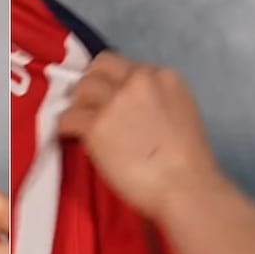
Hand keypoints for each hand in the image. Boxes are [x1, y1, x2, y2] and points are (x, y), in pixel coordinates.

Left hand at [58, 51, 224, 220]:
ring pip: (82, 88)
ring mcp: (116, 101)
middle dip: (93, 84)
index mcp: (164, 77)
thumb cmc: (188, 164)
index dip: (115, 82)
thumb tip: (131, 108)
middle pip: (100, 67)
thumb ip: (156, 101)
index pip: (127, 66)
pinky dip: (66, 127)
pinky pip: (68, 116)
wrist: (185, 186)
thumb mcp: (180, 113)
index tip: (110, 97)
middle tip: (90, 106)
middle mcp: (139, 80)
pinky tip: (70, 136)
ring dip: (79, 104)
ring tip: (81, 122)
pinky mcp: (97, 124)